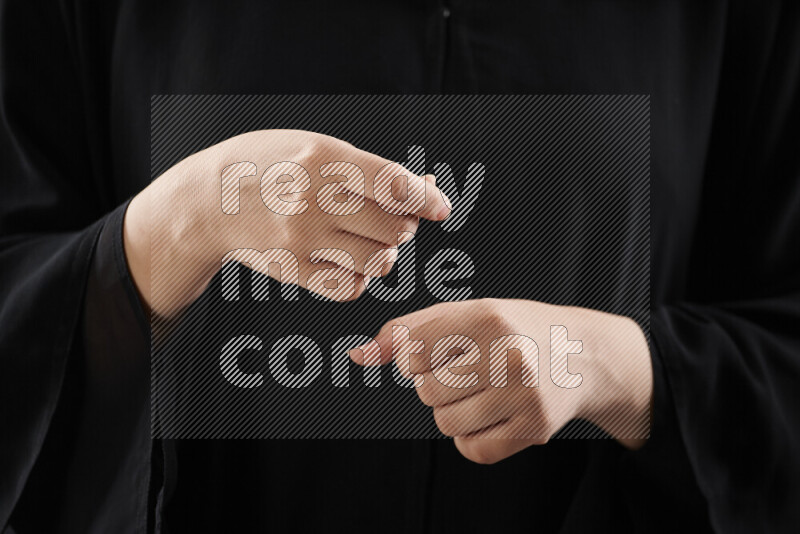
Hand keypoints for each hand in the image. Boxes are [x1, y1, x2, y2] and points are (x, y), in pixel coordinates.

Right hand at [123, 130, 451, 315]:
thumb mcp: (317, 148)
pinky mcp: (293, 270)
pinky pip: (351, 288)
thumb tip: (426, 188)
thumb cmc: (272, 166)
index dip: (427, 199)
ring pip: (379, 261)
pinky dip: (360, 278)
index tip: (439, 207)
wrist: (209, 200)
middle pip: (394, 228)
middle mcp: (313, 199)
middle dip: (404, 226)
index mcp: (324, 158)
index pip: (394, 185)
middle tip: (392, 219)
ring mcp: (301, 238)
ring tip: (369, 240)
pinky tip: (348, 261)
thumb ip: (369, 170)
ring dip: (385, 253)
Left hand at [351, 298, 651, 463]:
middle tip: (465, 371)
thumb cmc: (509, 329)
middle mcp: (509, 355)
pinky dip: (471, 438)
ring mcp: (525, 395)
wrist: (580, 353)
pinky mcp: (534, 428)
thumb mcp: (463, 314)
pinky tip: (490, 414)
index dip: (415, 357)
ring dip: (451, 412)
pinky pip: (472, 450)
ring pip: (446, 423)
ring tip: (479, 391)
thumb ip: (407, 331)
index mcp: (487, 317)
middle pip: (427, 391)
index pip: (413, 352)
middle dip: (435, 384)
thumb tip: (358, 355)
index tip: (437, 352)